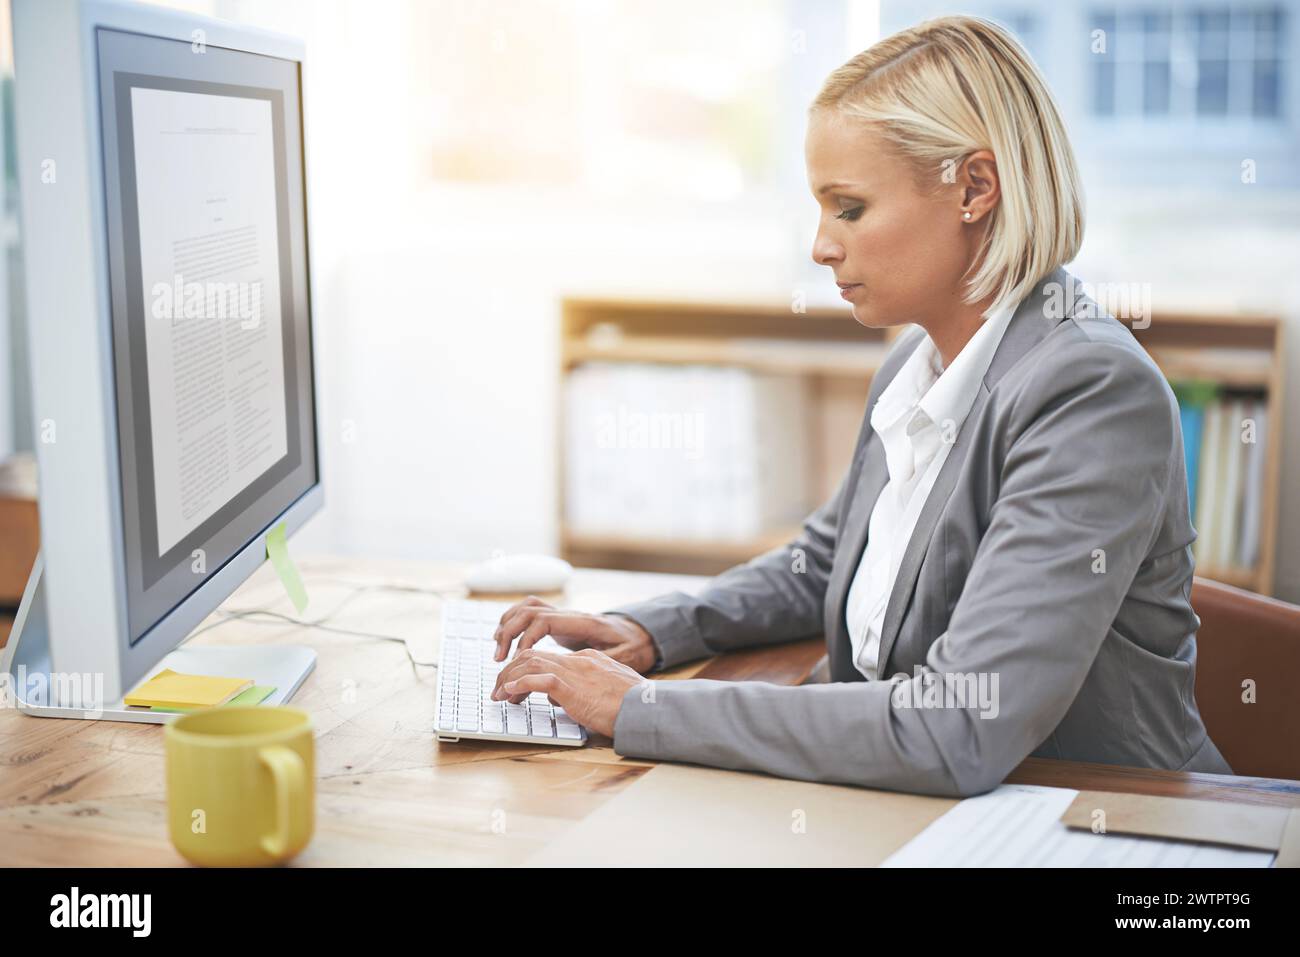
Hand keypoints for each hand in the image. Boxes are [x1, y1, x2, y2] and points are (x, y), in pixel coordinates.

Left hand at [490, 648, 643, 737]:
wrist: (646, 708)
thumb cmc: (632, 706)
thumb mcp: (606, 692)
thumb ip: (583, 690)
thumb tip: (559, 699)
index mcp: (587, 659)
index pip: (548, 657)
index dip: (525, 670)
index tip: (513, 686)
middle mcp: (578, 661)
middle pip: (533, 656)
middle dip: (509, 672)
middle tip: (497, 690)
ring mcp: (575, 672)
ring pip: (530, 664)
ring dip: (508, 679)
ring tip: (497, 695)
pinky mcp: (572, 687)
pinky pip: (538, 680)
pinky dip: (520, 685)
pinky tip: (508, 693)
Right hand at [491, 597, 657, 673]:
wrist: (642, 632)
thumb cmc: (634, 645)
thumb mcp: (627, 655)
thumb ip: (604, 663)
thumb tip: (577, 674)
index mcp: (584, 622)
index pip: (545, 621)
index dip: (526, 638)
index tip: (517, 659)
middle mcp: (570, 615)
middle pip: (529, 611)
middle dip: (509, 632)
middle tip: (499, 659)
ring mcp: (565, 616)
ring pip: (527, 608)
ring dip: (508, 625)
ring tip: (497, 650)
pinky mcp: (561, 623)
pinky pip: (531, 615)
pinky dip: (515, 624)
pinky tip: (508, 643)